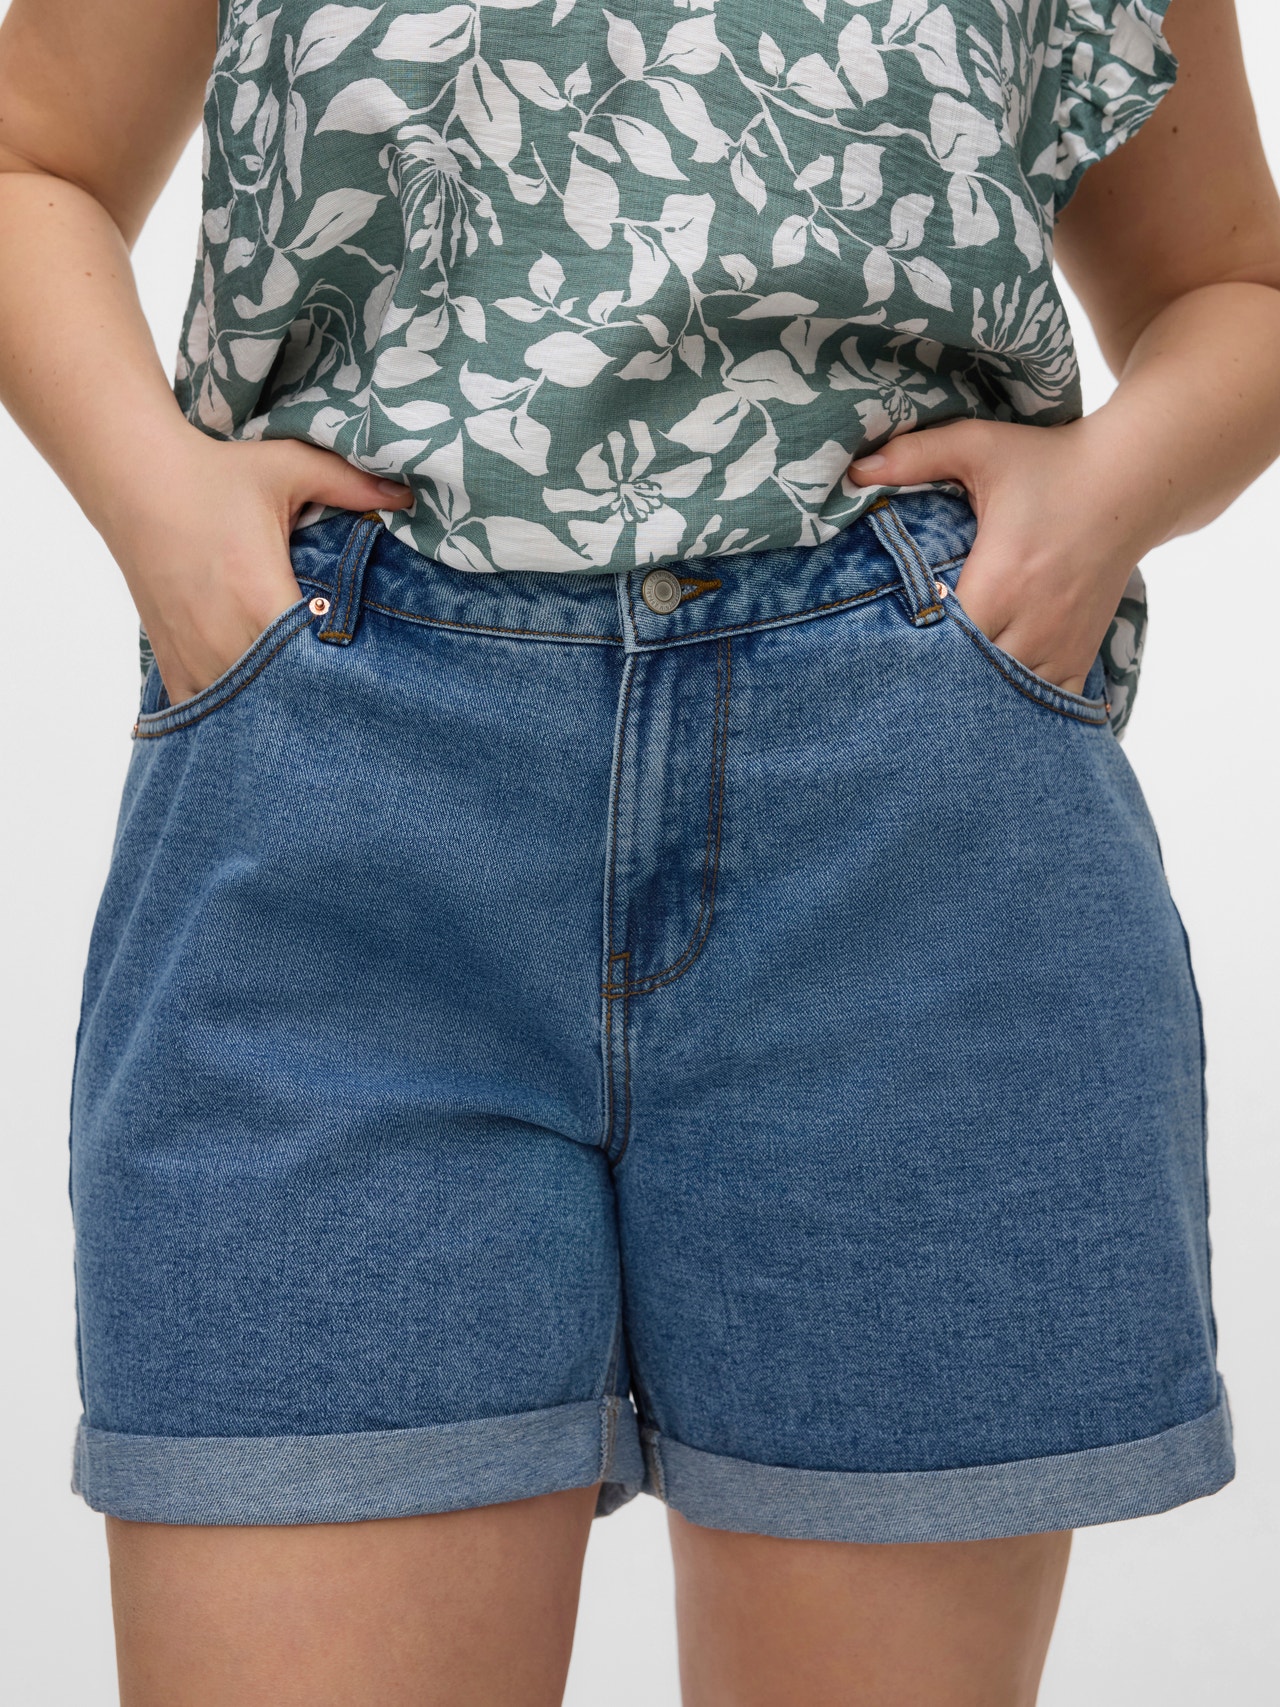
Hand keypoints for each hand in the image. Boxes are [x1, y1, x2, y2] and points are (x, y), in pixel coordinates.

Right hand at [104, 431, 412, 707]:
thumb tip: (412, 494)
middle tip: (345, 704)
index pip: (314, 665)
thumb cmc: (215, 474)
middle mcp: (224, 639)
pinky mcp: (171, 661)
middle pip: (282, 699)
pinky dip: (229, 716)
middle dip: (313, 702)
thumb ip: (352, 485)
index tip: (366, 677)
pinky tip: (255, 711)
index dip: (342, 677)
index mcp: (261, 599)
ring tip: (304, 710)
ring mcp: (194, 656)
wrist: (136, 480)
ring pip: (242, 714)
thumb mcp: (288, 468)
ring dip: (272, 713)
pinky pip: (202, 712)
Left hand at [847, 417, 1172, 695]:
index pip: (945, 641)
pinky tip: (992, 707)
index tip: (886, 650)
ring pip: (1009, 700)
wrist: (1131, 482)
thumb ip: (915, 456)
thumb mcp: (980, 446)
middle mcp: (1032, 622)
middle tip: (902, 686)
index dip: (914, 651)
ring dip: (977, 699)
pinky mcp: (1080, 654)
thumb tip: (854, 470)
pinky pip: (1048, 704)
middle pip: (973, 680)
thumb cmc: (1049, 464)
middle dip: (940, 682)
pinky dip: (1020, 709)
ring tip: (942, 698)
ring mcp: (1060, 644)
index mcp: (1000, 580)